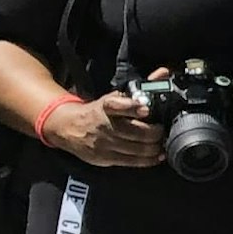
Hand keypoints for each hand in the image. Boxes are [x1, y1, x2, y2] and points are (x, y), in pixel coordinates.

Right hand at [46, 90, 164, 168]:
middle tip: (164, 130)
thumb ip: (140, 88)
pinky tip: (157, 155)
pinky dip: (149, 159)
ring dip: (155, 146)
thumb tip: (164, 73)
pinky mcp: (105, 157)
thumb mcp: (114, 98)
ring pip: (138, 148)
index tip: (145, 109)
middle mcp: (104, 125)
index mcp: (106, 106)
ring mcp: (105, 143)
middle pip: (136, 131)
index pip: (117, 105)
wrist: (68, 127)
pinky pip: (132, 161)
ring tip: (162, 143)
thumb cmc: (98, 111)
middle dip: (156, 132)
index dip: (132, 107)